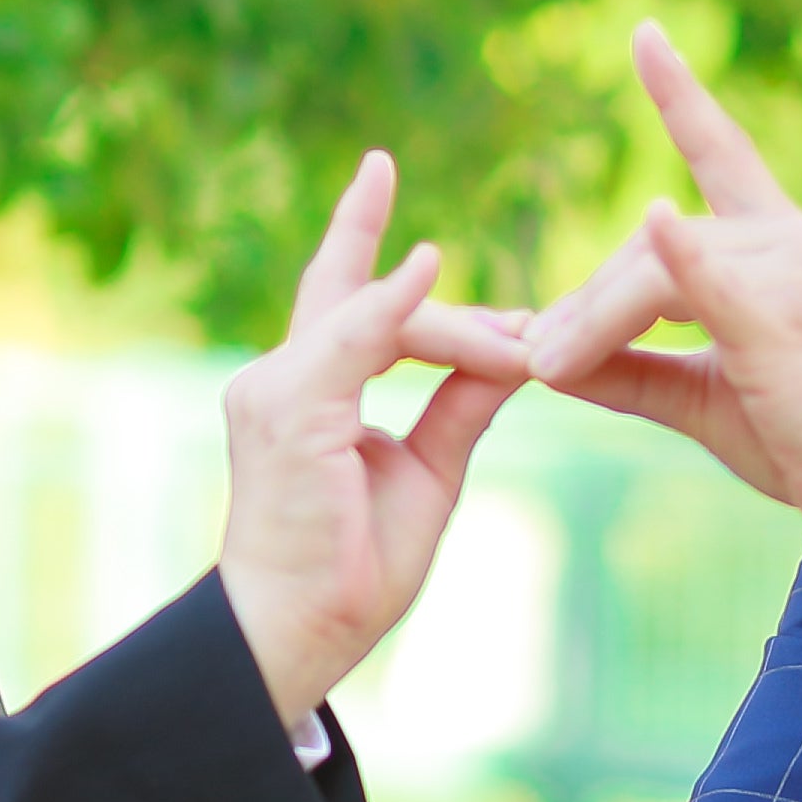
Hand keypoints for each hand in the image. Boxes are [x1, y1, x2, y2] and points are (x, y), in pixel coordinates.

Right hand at [215, 150, 529, 725]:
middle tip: (525, 327)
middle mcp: (277, 378)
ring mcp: (276, 389)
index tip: (380, 168)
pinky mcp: (291, 410)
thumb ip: (458, 406)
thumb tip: (508, 355)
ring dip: (459, 330)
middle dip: (429, 284)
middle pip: (356, 294)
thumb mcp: (427, 471)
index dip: (359, 229)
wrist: (300, 632)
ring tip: (521, 347)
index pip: (337, 293)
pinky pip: (354, 339)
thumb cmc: (352, 568)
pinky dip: (396, 305)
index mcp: (305, 391)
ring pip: (377, 319)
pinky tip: (433, 270)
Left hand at [520, 25, 801, 547]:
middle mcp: (789, 240)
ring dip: (590, 321)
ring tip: (544, 368)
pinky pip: (707, 280)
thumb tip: (543, 352)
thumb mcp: (707, 395)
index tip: (644, 36)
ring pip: (654, 269)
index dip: (681, 94)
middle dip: (584, 301)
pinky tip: (655, 222)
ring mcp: (791, 272)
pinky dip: (674, 255)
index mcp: (779, 246)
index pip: (723, 152)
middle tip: (533, 357)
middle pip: (650, 240)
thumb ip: (631, 367)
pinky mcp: (782, 318)